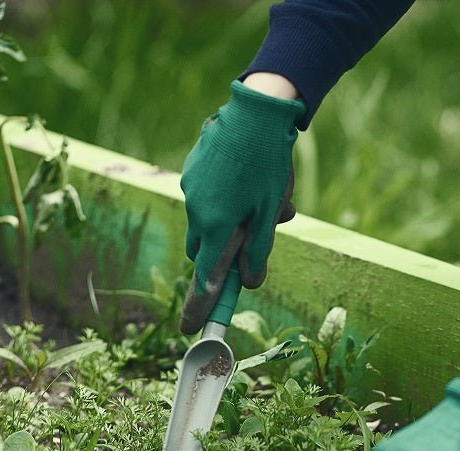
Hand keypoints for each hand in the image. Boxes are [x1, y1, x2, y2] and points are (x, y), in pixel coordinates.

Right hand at [180, 80, 304, 332]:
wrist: (254, 112)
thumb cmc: (267, 166)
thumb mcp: (270, 213)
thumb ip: (258, 251)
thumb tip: (250, 283)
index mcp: (216, 226)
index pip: (205, 279)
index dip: (200, 307)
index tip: (189, 331)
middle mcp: (197, 211)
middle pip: (205, 251)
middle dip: (223, 255)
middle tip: (251, 236)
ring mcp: (191, 189)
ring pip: (208, 222)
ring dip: (230, 222)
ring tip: (267, 196)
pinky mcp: (193, 170)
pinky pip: (206, 197)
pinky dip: (225, 197)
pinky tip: (251, 174)